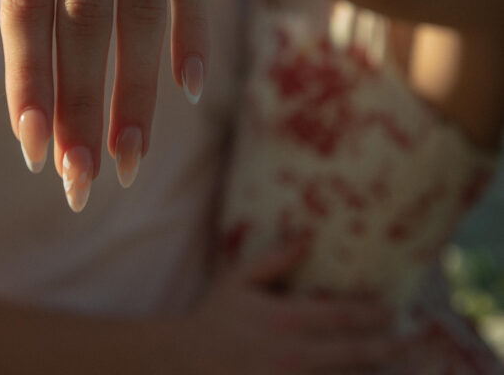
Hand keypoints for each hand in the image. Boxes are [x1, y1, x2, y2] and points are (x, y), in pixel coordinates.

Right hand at [179, 240, 402, 374]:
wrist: (186, 363)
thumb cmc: (216, 317)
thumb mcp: (239, 279)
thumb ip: (275, 259)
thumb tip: (307, 236)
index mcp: (285, 319)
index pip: (341, 317)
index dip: (372, 314)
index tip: (392, 309)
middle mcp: (293, 354)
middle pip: (353, 353)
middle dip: (386, 346)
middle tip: (411, 340)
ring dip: (371, 370)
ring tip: (398, 362)